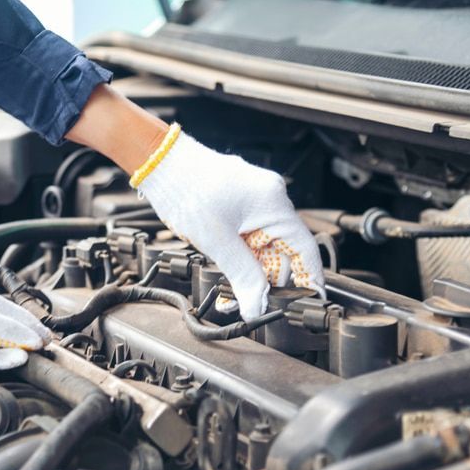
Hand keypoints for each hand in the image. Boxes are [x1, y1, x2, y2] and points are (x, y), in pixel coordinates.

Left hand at [131, 125, 324, 319]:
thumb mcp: (217, 241)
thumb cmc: (186, 189)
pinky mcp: (239, 204)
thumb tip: (257, 306)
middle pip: (282, 252)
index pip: (304, 249)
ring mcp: (255, 201)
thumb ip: (242, 275)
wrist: (160, 163)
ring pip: (263, 248)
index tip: (309, 302)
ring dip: (250, 272)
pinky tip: (228, 273)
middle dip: (266, 282)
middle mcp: (271, 200)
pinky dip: (240, 257)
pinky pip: (248, 237)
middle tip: (251, 305)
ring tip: (232, 295)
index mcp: (274, 204)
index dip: (309, 279)